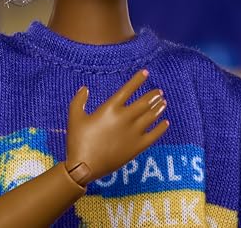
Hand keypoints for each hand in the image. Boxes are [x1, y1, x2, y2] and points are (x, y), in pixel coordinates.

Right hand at [65, 69, 167, 185]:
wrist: (84, 167)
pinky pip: (153, 135)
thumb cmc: (78, 140)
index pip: (128, 89)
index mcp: (110, 108)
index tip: (145, 72)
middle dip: (153, 95)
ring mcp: (132, 133)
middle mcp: (124, 118)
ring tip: (163, 102)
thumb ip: (79, 100)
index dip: (137, 80)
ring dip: (158, 108)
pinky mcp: (136, 147)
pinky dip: (161, 128)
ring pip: (150, 116)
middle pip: (143, 102)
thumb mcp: (74, 117)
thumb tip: (85, 88)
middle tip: (159, 91)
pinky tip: (166, 123)